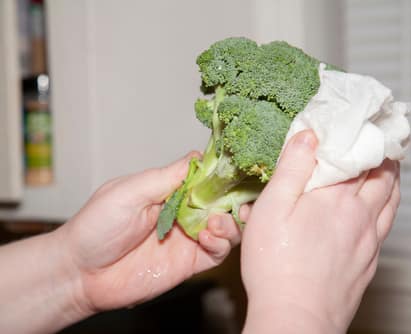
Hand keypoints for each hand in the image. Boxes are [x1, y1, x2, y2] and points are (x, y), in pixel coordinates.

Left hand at [55, 152, 240, 315]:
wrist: (81, 273)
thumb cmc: (96, 226)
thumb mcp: (129, 191)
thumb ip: (166, 177)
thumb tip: (198, 157)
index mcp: (169, 190)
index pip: (206, 177)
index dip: (222, 174)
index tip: (235, 170)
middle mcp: (184, 212)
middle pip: (223, 201)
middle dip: (234, 198)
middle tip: (239, 199)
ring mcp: (188, 238)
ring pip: (227, 227)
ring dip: (231, 222)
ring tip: (216, 221)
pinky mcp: (190, 263)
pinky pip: (218, 252)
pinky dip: (221, 243)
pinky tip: (206, 237)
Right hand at [241, 131, 399, 332]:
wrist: (296, 316)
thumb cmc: (276, 264)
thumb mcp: (272, 208)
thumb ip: (293, 168)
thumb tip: (309, 135)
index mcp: (336, 198)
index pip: (359, 156)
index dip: (363, 135)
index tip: (364, 120)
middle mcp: (360, 216)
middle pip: (382, 175)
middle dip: (383, 153)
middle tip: (381, 138)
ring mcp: (368, 240)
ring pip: (390, 200)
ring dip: (392, 178)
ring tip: (389, 166)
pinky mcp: (368, 262)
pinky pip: (387, 225)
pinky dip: (389, 206)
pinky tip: (381, 207)